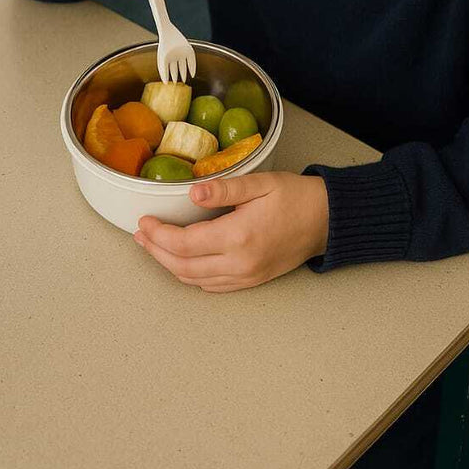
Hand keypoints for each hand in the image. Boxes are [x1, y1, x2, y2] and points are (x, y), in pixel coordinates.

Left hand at [134, 171, 328, 292]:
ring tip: (154, 247)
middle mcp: (239, 263)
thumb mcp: (261, 183)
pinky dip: (191, 276)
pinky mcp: (252, 280)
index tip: (145, 221)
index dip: (159, 234)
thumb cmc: (296, 198)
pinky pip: (213, 285)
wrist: (327, 220)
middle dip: (156, 252)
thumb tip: (192, 192)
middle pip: (183, 267)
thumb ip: (225, 189)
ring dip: (170, 265)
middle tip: (141, 235)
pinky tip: (183, 262)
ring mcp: (246, 276)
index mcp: (238, 237)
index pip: (185, 243)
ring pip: (195, 280)